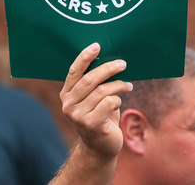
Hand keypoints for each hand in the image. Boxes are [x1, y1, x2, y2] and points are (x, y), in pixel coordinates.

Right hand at [59, 43, 132, 158]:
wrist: (100, 147)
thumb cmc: (99, 116)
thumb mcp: (92, 98)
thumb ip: (94, 83)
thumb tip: (110, 60)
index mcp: (66, 94)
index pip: (74, 71)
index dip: (85, 57)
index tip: (97, 46)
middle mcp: (68, 104)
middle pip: (89, 79)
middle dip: (108, 69)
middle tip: (122, 64)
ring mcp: (78, 116)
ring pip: (102, 91)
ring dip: (118, 85)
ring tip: (127, 86)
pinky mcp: (92, 124)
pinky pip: (109, 103)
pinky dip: (117, 100)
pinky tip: (119, 103)